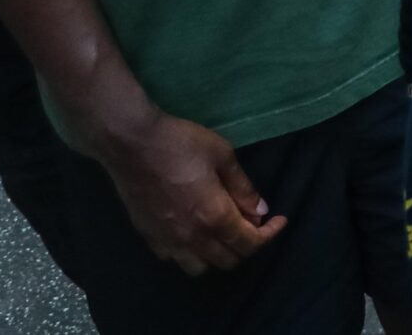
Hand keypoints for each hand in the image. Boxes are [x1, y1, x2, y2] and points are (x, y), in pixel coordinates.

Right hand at [91, 109, 286, 274]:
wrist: (132, 144)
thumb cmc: (182, 144)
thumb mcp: (224, 157)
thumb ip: (243, 188)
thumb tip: (260, 211)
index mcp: (214, 217)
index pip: (249, 243)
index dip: (270, 234)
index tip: (279, 220)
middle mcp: (192, 237)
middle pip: (227, 260)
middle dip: (247, 245)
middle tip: (252, 222)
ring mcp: (167, 241)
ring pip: (199, 267)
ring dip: (217, 254)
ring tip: (222, 232)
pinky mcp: (147, 237)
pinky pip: (172, 259)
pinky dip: (188, 253)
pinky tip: (192, 232)